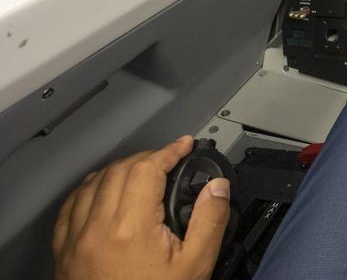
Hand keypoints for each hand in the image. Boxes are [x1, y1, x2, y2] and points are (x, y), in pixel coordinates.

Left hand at [53, 135, 230, 279]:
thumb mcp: (195, 265)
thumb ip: (209, 221)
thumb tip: (217, 188)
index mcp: (132, 227)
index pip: (148, 167)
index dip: (170, 150)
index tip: (184, 146)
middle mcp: (98, 227)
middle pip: (121, 169)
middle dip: (149, 157)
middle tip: (170, 161)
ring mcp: (77, 239)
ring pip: (94, 183)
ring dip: (120, 170)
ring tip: (141, 172)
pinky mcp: (65, 252)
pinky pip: (71, 206)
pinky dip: (89, 190)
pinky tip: (102, 191)